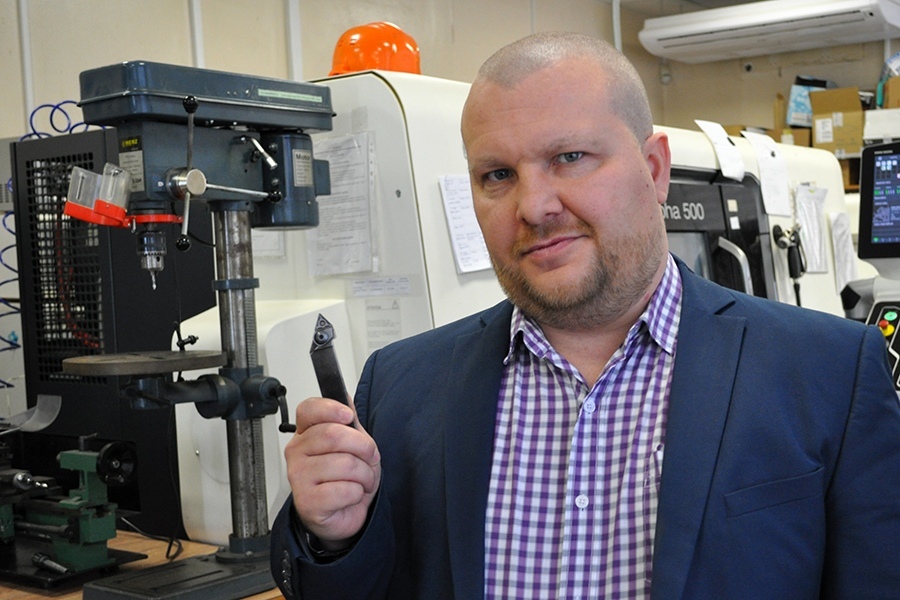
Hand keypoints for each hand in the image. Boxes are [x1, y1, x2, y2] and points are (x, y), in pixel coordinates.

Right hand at [285, 396, 381, 549]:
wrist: (344, 514)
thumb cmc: (346, 479)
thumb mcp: (353, 445)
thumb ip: (349, 422)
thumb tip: (345, 399)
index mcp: (306, 433)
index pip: (309, 410)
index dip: (331, 409)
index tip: (349, 416)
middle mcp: (297, 452)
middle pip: (334, 435)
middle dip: (364, 448)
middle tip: (369, 459)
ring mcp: (298, 477)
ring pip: (345, 464)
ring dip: (365, 475)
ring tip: (361, 481)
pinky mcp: (307, 502)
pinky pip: (345, 490)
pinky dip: (357, 494)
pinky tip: (350, 496)